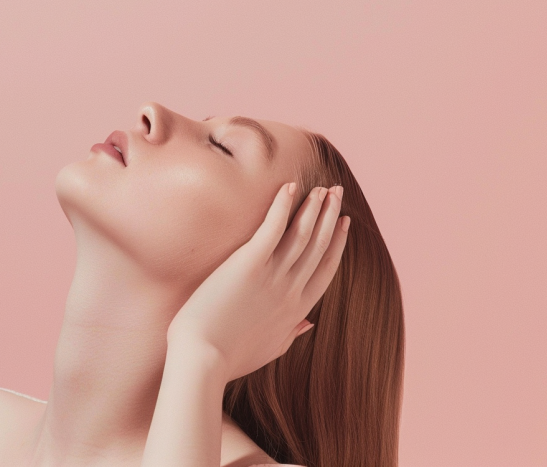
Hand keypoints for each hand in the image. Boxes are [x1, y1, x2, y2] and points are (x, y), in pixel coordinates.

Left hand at [167, 182, 349, 380]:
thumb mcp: (269, 349)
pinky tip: (291, 186)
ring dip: (315, 208)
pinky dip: (283, 206)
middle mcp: (290, 290)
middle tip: (337, 192)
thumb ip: (291, 333)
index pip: (325, 269)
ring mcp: (272, 276)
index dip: (337, 243)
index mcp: (296, 309)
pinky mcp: (248, 264)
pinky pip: (272, 228)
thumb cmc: (228, 358)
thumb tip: (308, 323)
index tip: (343, 222)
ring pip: (302, 234)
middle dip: (331, 216)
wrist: (202, 361)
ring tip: (322, 187)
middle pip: (318, 245)